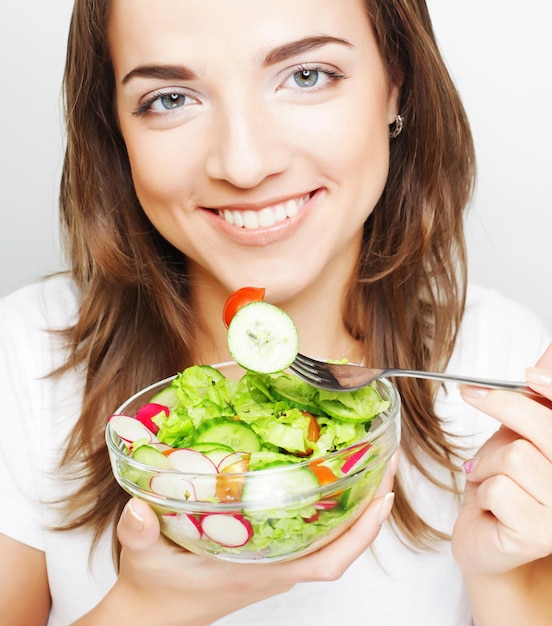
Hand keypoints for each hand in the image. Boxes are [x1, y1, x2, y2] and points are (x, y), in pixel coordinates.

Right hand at [92, 454, 397, 625]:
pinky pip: (307, 532)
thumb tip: (137, 508)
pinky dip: (324, 509)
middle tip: (384, 459)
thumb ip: (138, 534)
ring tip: (365, 463)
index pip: (328, 561)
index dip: (362, 533)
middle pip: (339, 541)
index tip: (384, 497)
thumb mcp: (144, 559)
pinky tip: (320, 481)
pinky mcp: (263, 553)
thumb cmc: (156, 590)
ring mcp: (272, 560)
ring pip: (327, 536)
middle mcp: (276, 565)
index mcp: (262, 569)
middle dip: (368, 505)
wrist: (152, 614)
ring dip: (351, 504)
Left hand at [452, 344, 551, 576]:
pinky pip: (498, 487)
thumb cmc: (505, 486)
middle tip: (472, 394)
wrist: (487, 539)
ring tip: (485, 475)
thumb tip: (550, 353)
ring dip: (487, 461)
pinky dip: (483, 489)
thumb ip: (538, 400)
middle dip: (502, 404)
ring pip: (516, 455)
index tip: (528, 374)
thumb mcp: (519, 434)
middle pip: (544, 426)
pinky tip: (490, 504)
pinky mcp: (541, 534)